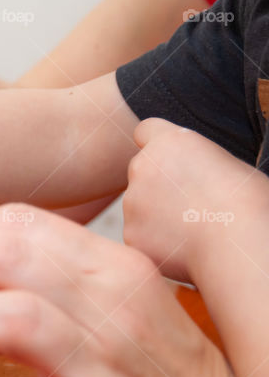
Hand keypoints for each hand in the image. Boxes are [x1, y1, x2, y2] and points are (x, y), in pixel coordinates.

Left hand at [123, 117, 267, 281]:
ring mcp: (132, 201)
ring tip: (193, 226)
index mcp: (169, 142)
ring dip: (156, 215)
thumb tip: (191, 171)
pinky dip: (156, 242)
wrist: (238, 238)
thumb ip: (195, 161)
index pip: (146, 131)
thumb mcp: (225, 163)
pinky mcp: (130, 233)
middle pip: (142, 172)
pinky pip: (141, 235)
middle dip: (158, 185)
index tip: (168, 159)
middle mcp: (142, 166)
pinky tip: (184, 246)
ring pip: (139, 206)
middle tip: (191, 202)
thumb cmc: (246, 200)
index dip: (156, 145)